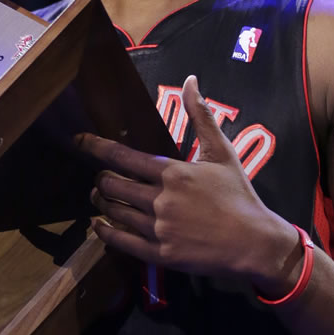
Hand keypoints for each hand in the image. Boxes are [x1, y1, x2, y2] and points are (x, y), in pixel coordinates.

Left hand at [76, 75, 295, 283]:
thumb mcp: (222, 152)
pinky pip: (121, 241)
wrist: (254, 242)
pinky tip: (99, 226)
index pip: (121, 156)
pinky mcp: (160, 253)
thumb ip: (201, 116)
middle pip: (112, 185)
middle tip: (101, 177)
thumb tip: (190, 80)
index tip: (79, 140)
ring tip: (99, 197)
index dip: (95, 146)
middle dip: (101, 179)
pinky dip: (104, 232)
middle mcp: (160, 199)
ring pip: (114, 211)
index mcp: (171, 172)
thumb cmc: (238, 194)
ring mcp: (158, 228)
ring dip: (101, 202)